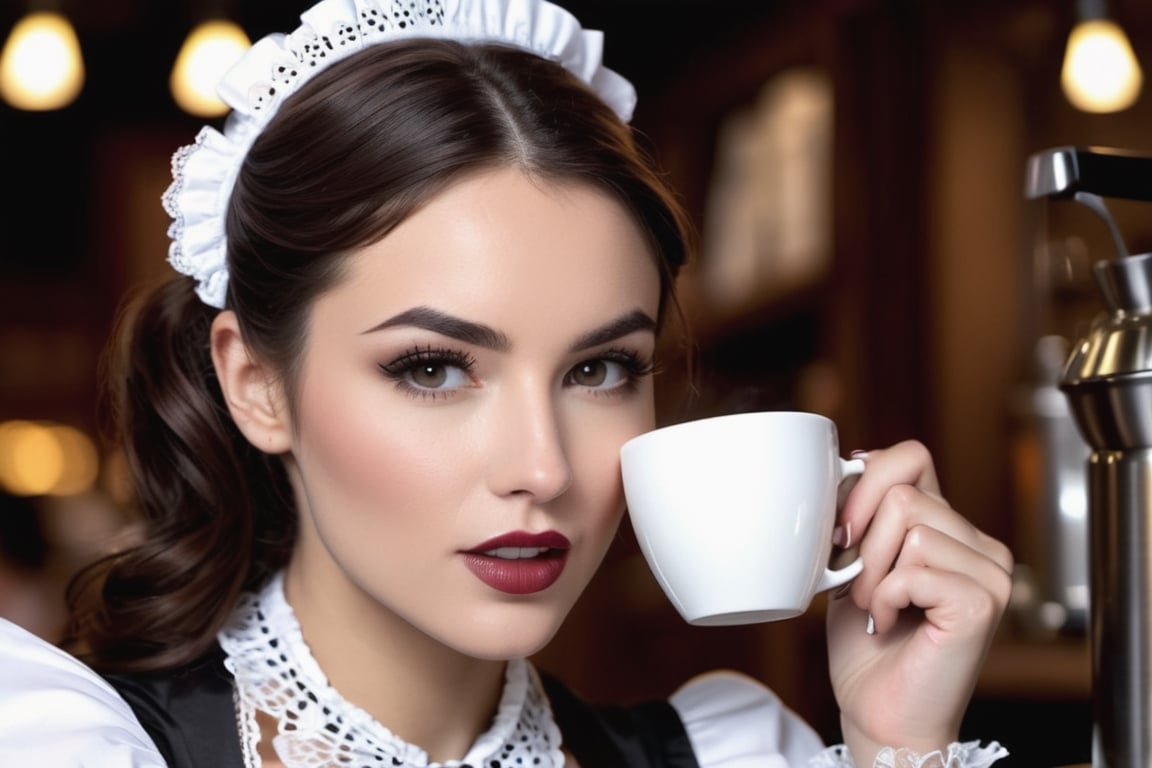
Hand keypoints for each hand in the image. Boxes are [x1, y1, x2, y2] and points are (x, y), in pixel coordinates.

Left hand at [825, 440, 1013, 766]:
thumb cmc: (866, 646)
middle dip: (863, 544)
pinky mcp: (983, 601)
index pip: (911, 457)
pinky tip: (891, 624)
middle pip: (904, 495)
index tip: (843, 530)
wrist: (879, 711)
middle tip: (862, 589)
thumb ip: (864, 514)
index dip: (866, 483)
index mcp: (951, 527)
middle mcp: (980, 545)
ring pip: (910, 526)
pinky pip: (913, 569)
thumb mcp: (854, 562)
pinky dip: (886, 598)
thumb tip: (852, 462)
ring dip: (872, 575)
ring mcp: (990, 573)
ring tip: (879, 609)